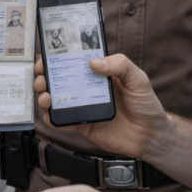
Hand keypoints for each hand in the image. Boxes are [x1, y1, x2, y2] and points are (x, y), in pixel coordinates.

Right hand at [34, 53, 168, 158]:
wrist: (150, 136)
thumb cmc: (146, 104)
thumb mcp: (138, 78)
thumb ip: (120, 65)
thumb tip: (93, 62)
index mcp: (98, 73)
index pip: (73, 60)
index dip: (56, 57)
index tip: (47, 56)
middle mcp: (86, 88)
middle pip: (58, 78)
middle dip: (43, 75)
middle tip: (41, 77)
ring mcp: (82, 106)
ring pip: (55, 99)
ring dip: (44, 95)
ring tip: (45, 96)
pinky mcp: (81, 124)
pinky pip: (61, 121)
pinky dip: (52, 119)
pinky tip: (51, 115)